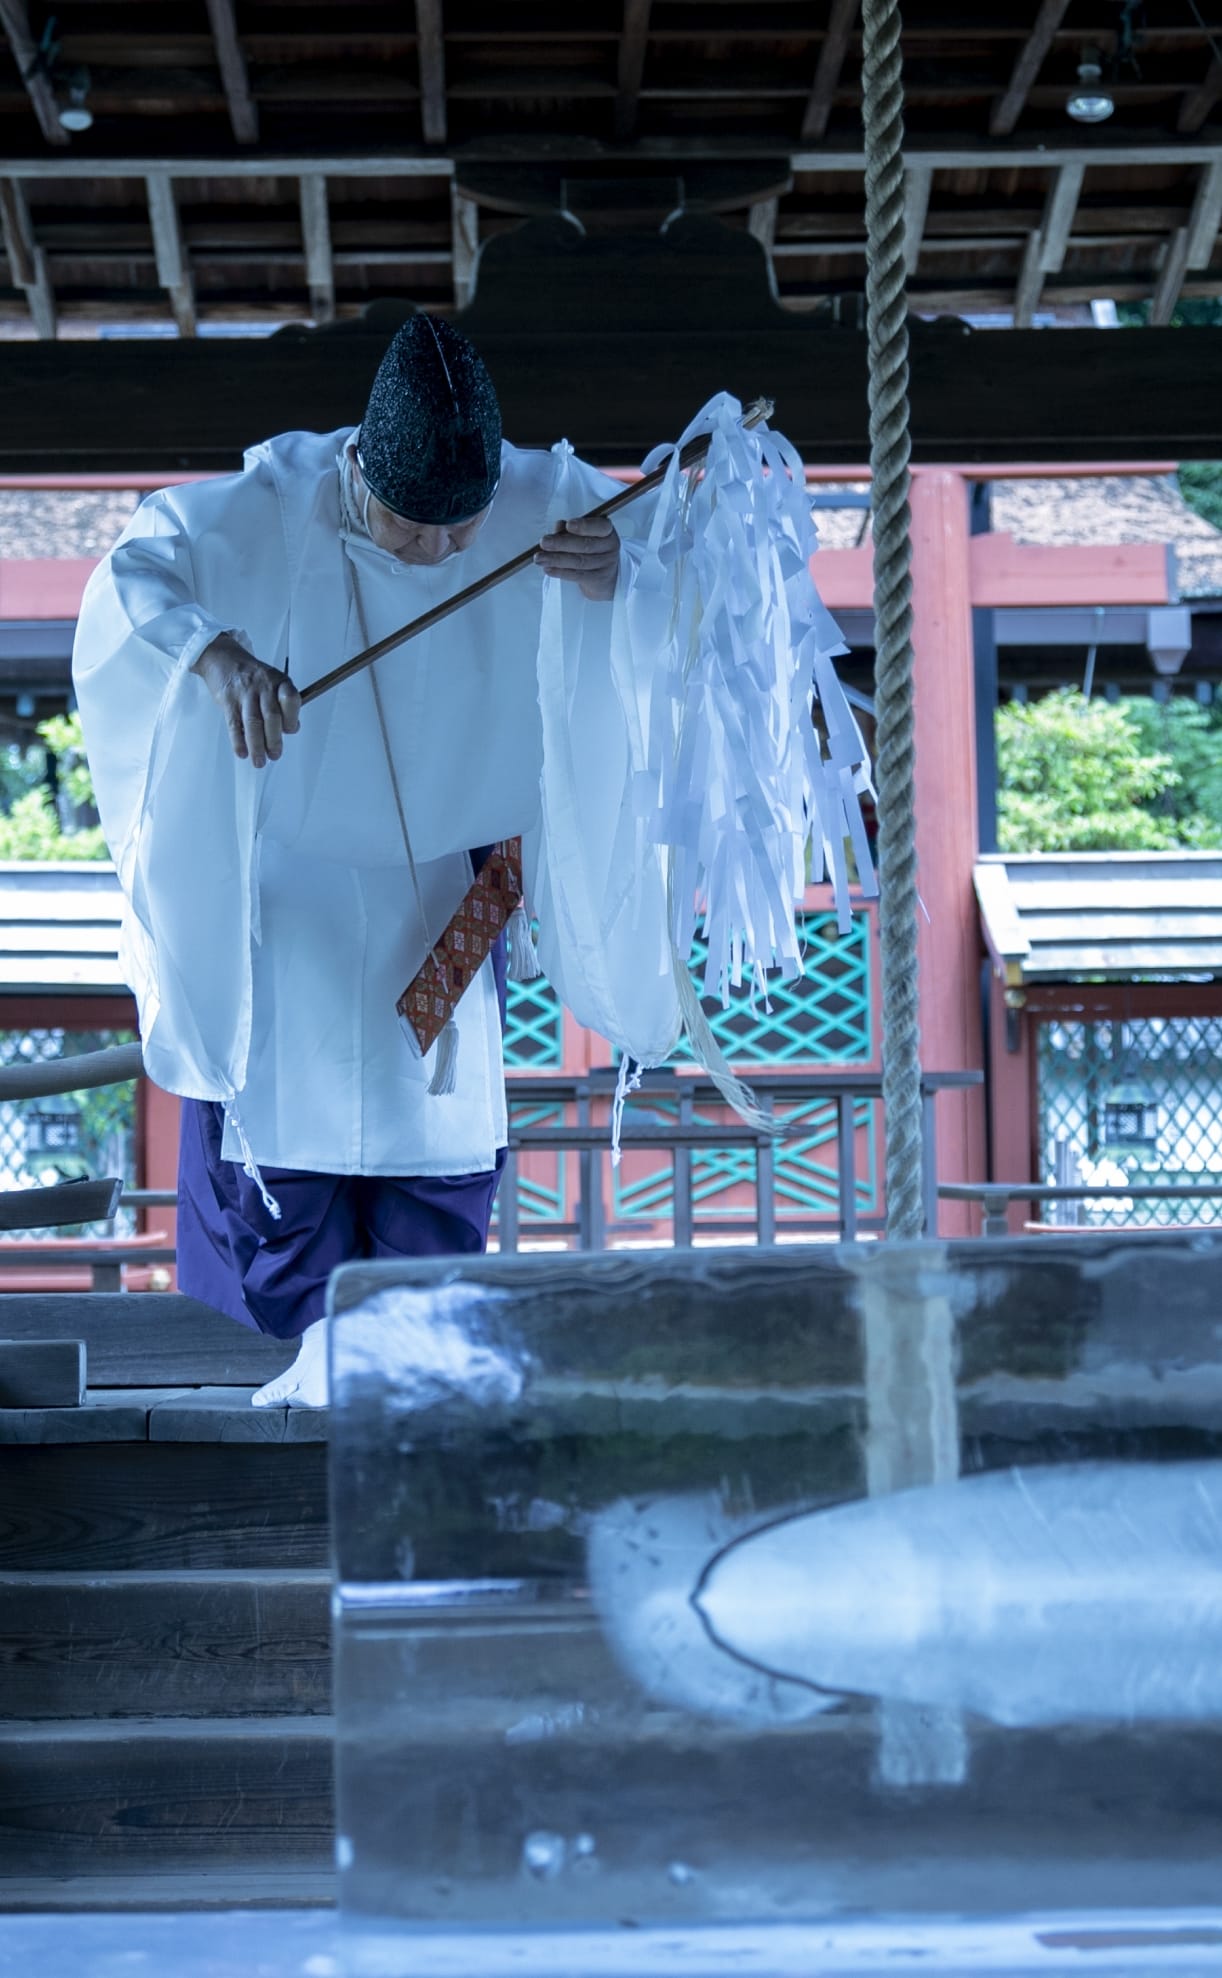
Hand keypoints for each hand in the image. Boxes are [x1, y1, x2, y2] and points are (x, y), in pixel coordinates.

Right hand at [191, 635, 300, 768]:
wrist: (223, 658)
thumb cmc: (252, 675)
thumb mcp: (273, 682)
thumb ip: (284, 704)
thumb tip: (293, 728)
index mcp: (279, 681)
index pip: (290, 699)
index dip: (292, 717)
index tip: (290, 731)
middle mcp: (263, 686)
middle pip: (271, 715)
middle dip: (274, 739)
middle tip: (275, 755)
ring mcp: (244, 692)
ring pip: (252, 722)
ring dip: (257, 746)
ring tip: (259, 761)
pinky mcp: (228, 700)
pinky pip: (234, 723)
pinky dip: (238, 741)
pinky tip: (242, 752)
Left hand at [535, 512, 619, 600]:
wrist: (606, 575)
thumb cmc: (591, 548)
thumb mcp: (584, 535)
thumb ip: (570, 529)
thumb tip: (558, 526)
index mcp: (607, 530)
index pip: (599, 526)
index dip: (584, 526)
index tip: (568, 525)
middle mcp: (610, 547)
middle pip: (585, 545)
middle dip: (561, 544)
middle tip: (544, 542)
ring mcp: (606, 565)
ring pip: (578, 561)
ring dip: (556, 559)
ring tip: (539, 558)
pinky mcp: (598, 580)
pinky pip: (576, 575)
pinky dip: (560, 572)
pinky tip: (548, 569)